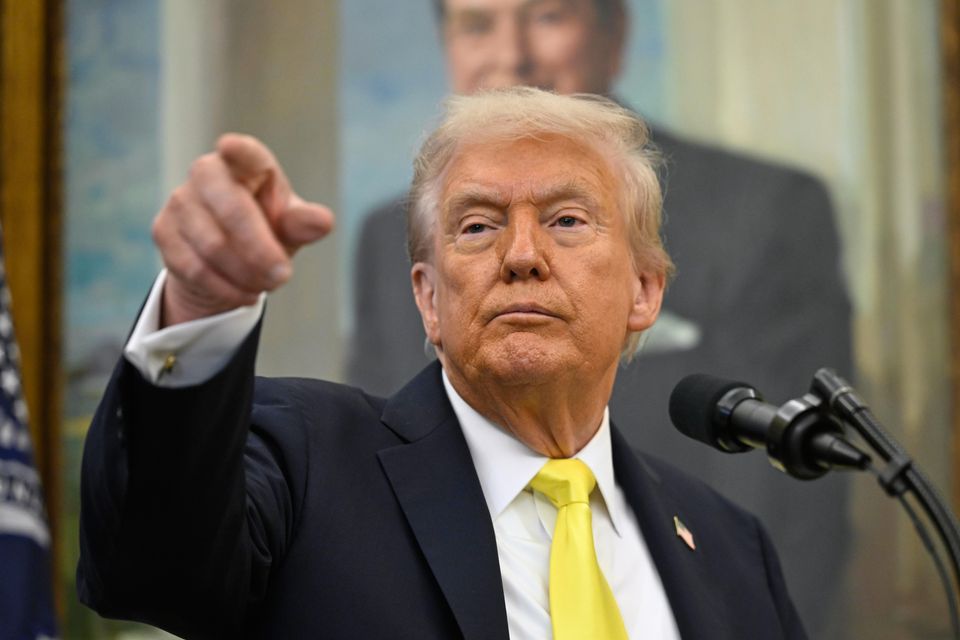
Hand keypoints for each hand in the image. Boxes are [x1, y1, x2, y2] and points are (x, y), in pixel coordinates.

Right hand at [151, 133, 334, 326]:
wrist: (229, 258)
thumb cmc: (267, 228)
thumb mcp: (289, 226)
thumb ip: (303, 223)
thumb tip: (323, 222)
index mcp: (246, 164)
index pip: (243, 152)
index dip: (237, 151)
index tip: (229, 146)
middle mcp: (207, 174)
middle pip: (231, 210)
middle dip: (260, 250)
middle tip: (283, 276)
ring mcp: (181, 201)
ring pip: (212, 246)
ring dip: (245, 274)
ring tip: (266, 284)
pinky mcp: (163, 230)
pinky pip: (195, 267)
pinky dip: (226, 288)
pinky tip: (245, 293)